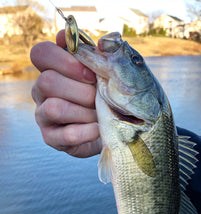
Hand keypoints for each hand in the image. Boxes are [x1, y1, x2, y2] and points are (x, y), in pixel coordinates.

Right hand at [30, 30, 101, 157]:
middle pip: (46, 81)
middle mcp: (42, 90)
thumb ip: (100, 55)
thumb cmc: (107, 94)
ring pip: (54, 108)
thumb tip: (93, 42)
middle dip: (80, 90)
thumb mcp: (107, 72)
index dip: (65, 59)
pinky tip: (97, 129)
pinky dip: (86, 131)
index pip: (41, 53)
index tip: (90, 72)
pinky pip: (66, 135)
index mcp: (53, 70)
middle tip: (98, 95)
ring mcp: (43, 115)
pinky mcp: (51, 137)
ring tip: (99, 113)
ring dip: (84, 111)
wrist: (112, 125)